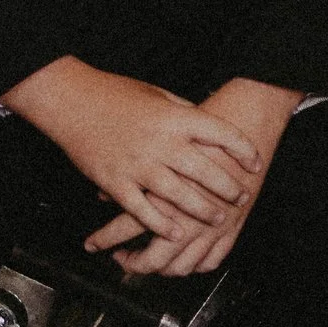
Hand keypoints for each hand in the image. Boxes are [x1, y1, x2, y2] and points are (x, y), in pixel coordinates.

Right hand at [84, 75, 301, 281]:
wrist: (71, 101)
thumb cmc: (114, 94)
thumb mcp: (157, 94)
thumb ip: (183, 112)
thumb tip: (208, 124)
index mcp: (173, 118)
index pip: (220, 133)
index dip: (243, 150)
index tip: (255, 162)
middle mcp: (159, 143)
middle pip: (205, 170)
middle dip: (228, 187)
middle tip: (240, 196)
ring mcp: (137, 165)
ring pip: (178, 195)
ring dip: (202, 210)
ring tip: (217, 218)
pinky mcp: (116, 182)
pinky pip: (142, 210)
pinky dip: (160, 224)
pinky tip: (175, 232)